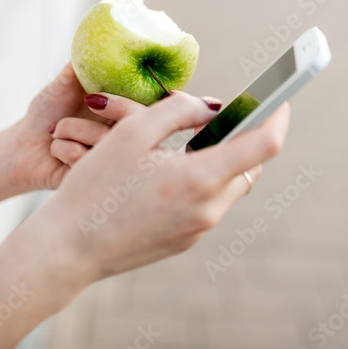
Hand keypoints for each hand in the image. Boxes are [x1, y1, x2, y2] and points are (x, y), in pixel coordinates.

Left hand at [0, 63, 150, 199]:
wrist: (23, 147)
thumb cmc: (47, 112)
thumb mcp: (65, 83)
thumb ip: (85, 66)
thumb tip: (101, 40)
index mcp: (127, 112)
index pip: (159, 107)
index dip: (164, 100)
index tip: (159, 90)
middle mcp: (126, 138)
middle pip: (141, 124)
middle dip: (114, 108)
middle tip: (90, 101)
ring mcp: (114, 163)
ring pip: (108, 142)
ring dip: (73, 129)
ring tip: (55, 130)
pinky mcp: (96, 181)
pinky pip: (87, 162)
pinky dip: (64, 149)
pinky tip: (56, 151)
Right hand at [19, 92, 290, 281]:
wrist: (68, 249)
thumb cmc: (95, 187)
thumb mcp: (132, 132)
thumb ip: (179, 110)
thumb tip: (212, 110)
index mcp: (200, 179)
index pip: (264, 145)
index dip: (276, 117)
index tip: (279, 99)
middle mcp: (208, 209)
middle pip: (249, 167)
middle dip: (243, 140)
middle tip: (223, 119)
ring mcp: (198, 230)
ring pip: (228, 187)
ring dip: (219, 162)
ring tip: (187, 144)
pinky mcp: (184, 242)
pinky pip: (206, 205)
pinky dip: (199, 183)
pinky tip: (165, 174)